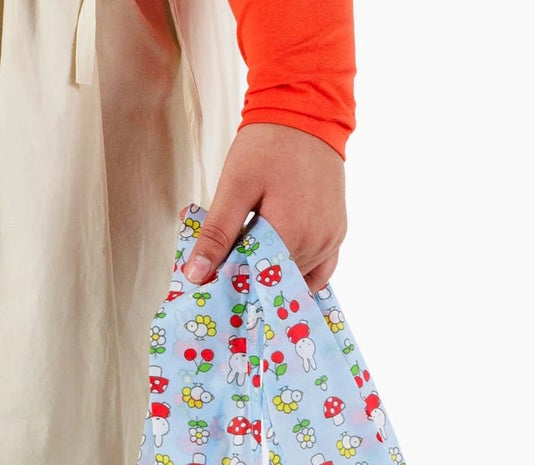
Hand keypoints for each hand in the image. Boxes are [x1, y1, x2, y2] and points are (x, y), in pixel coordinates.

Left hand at [182, 123, 345, 292]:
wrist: (306, 110)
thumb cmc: (267, 145)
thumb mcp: (234, 188)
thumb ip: (217, 235)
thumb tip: (196, 276)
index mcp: (291, 235)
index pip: (256, 282)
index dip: (232, 283)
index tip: (214, 278)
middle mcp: (317, 243)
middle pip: (276, 281)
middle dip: (250, 276)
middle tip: (228, 259)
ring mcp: (331, 239)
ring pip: (294, 277)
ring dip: (272, 271)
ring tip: (250, 250)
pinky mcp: (337, 232)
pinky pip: (320, 270)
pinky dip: (297, 273)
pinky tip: (278, 267)